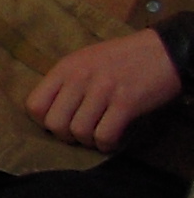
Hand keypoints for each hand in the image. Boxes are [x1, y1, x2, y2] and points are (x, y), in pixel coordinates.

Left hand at [27, 29, 184, 151]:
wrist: (163, 51)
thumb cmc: (122, 58)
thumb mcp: (85, 60)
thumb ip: (65, 82)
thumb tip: (49, 112)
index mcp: (66, 67)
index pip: (34, 104)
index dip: (43, 121)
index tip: (60, 122)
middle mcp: (80, 78)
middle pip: (54, 124)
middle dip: (65, 136)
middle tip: (79, 133)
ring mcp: (103, 91)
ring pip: (79, 132)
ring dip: (88, 141)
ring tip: (97, 136)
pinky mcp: (126, 103)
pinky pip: (105, 136)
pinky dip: (107, 145)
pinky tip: (112, 141)